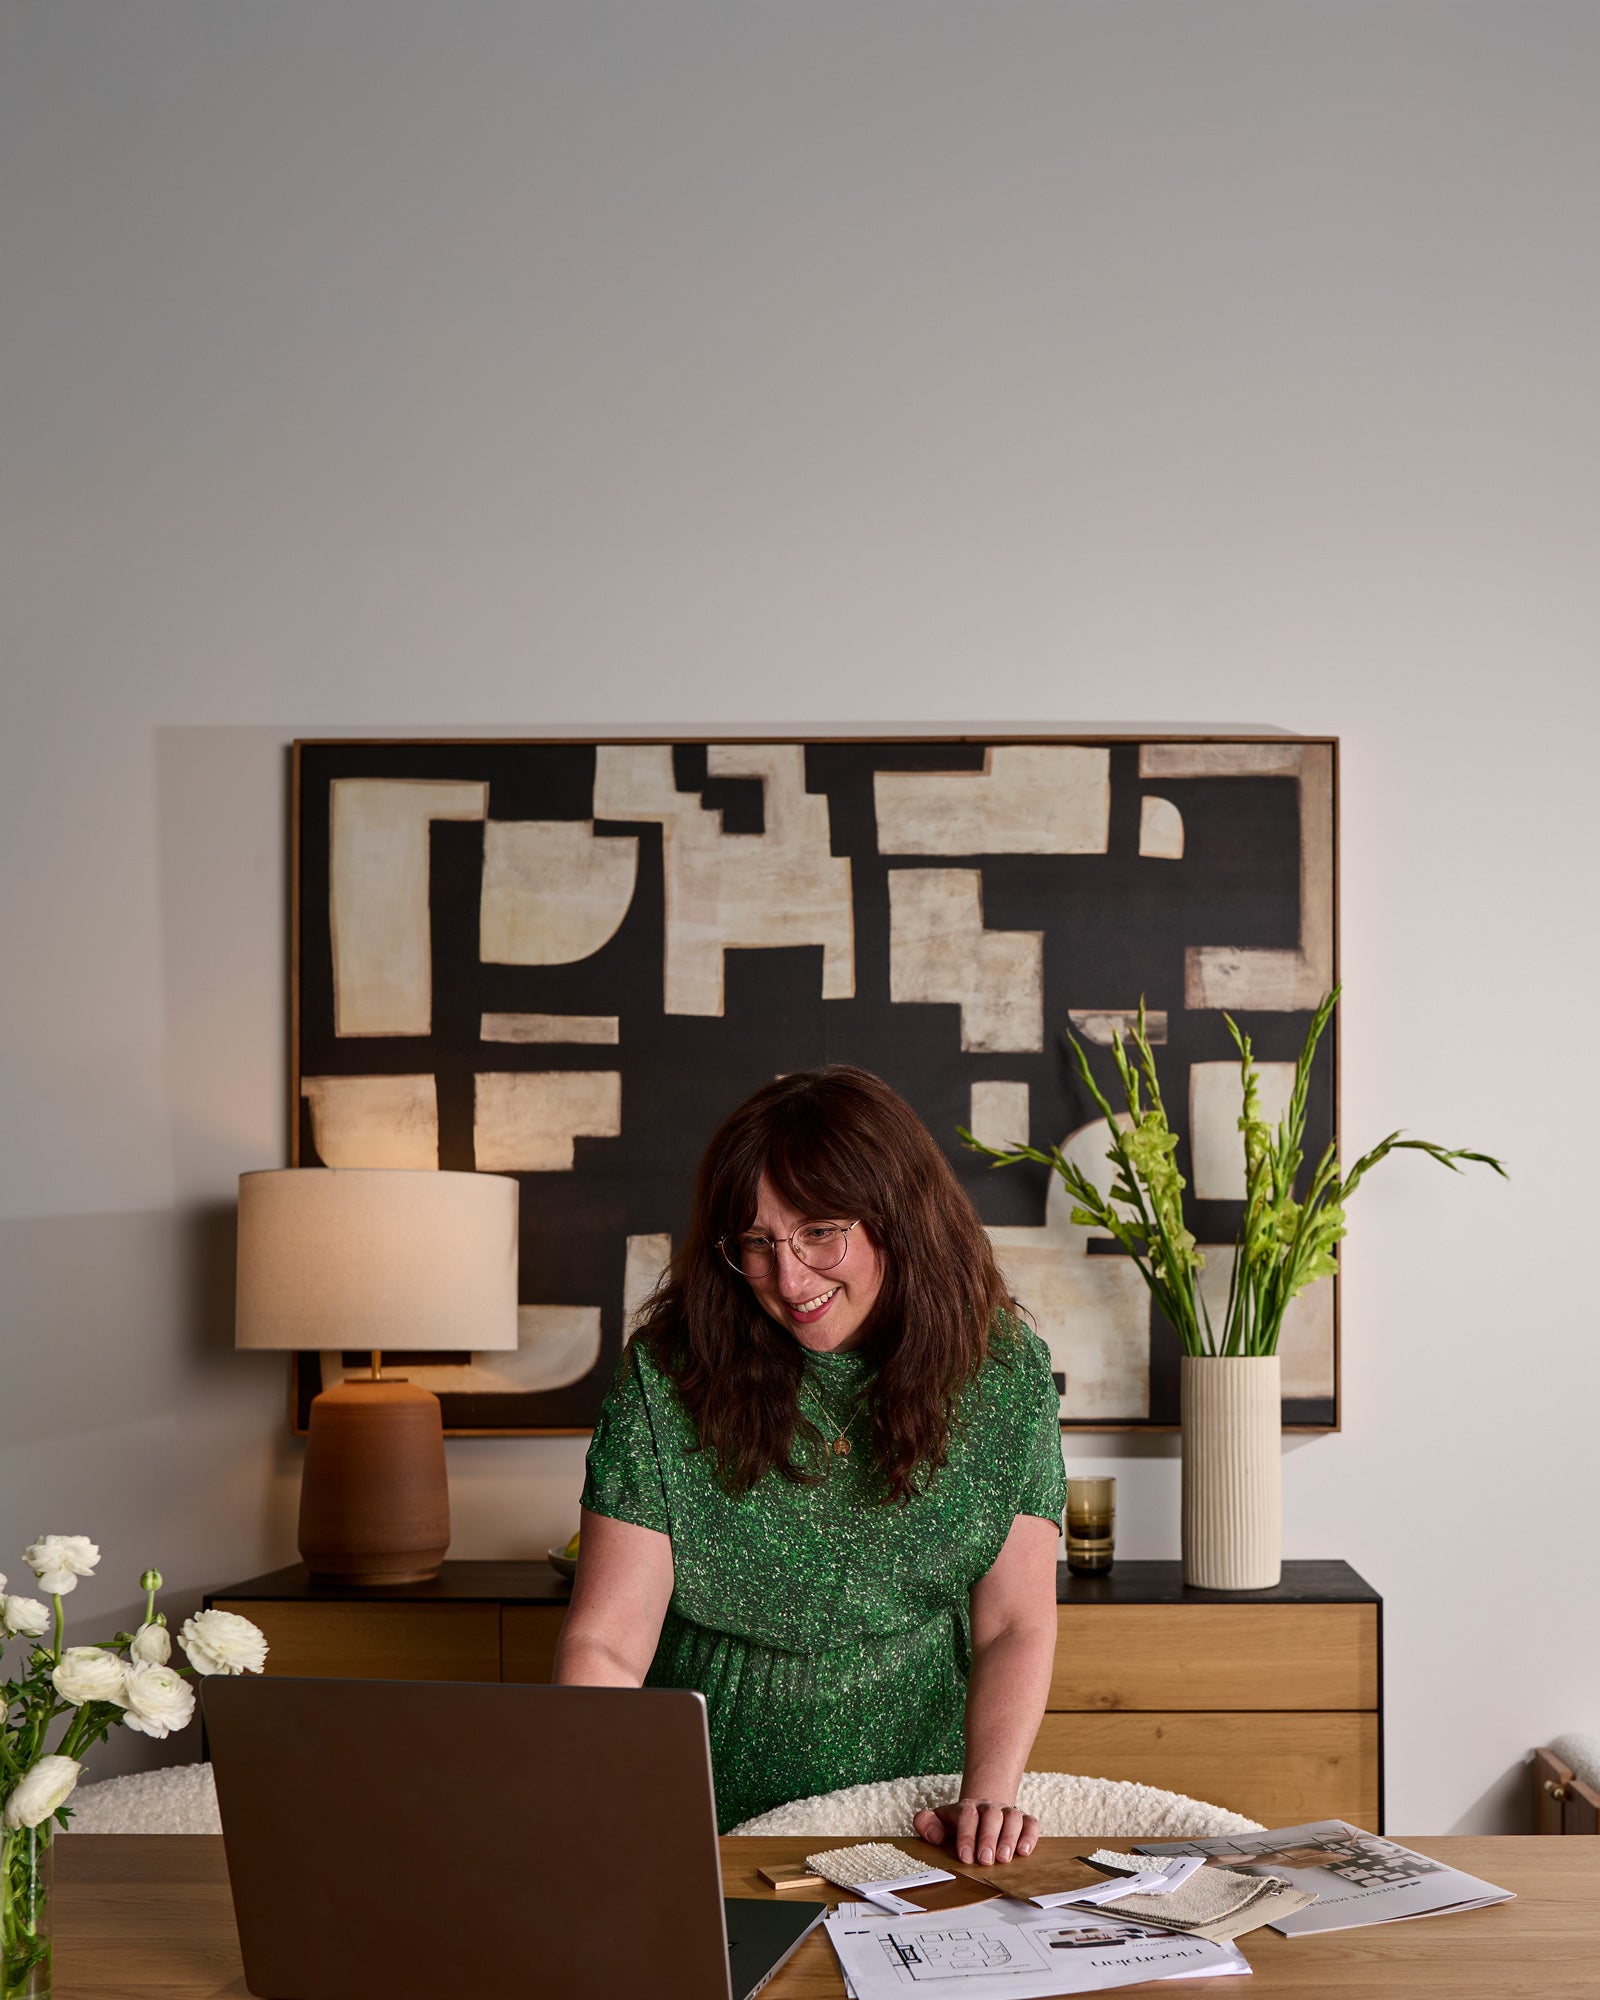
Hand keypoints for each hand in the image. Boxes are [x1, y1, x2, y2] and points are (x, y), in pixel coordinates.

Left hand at [912, 1798, 1038, 1866]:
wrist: (980, 1811)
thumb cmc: (957, 1824)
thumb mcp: (937, 1821)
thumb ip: (926, 1823)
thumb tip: (934, 1836)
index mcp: (966, 1808)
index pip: (967, 1816)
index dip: (966, 1836)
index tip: (965, 1858)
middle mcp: (988, 1808)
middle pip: (991, 1815)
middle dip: (988, 1838)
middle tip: (985, 1860)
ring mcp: (1007, 1813)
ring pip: (1013, 1817)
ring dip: (1009, 1838)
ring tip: (1004, 1859)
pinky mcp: (1023, 1821)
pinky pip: (1031, 1823)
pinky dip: (1029, 1836)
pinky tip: (1024, 1852)